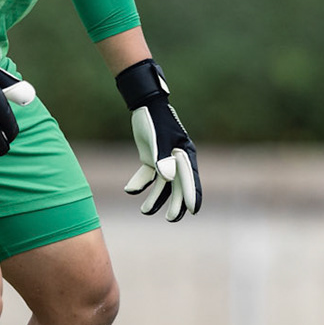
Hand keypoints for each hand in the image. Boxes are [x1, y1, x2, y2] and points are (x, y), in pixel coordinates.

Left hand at [114, 58, 200, 220]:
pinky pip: (147, 176)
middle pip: (178, 186)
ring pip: (162, 184)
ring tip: (145, 211)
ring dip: (155, 197)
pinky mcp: (151, 159)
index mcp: (185, 154)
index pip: (191, 179)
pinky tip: (130, 190)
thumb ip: (163, 159)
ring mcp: (164, 160)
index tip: (193, 211)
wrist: (144, 105)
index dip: (193, 195)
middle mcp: (177, 160)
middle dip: (175, 203)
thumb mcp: (158, 140)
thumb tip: (168, 180)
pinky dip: (140, 183)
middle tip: (170, 219)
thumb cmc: (155, 120)